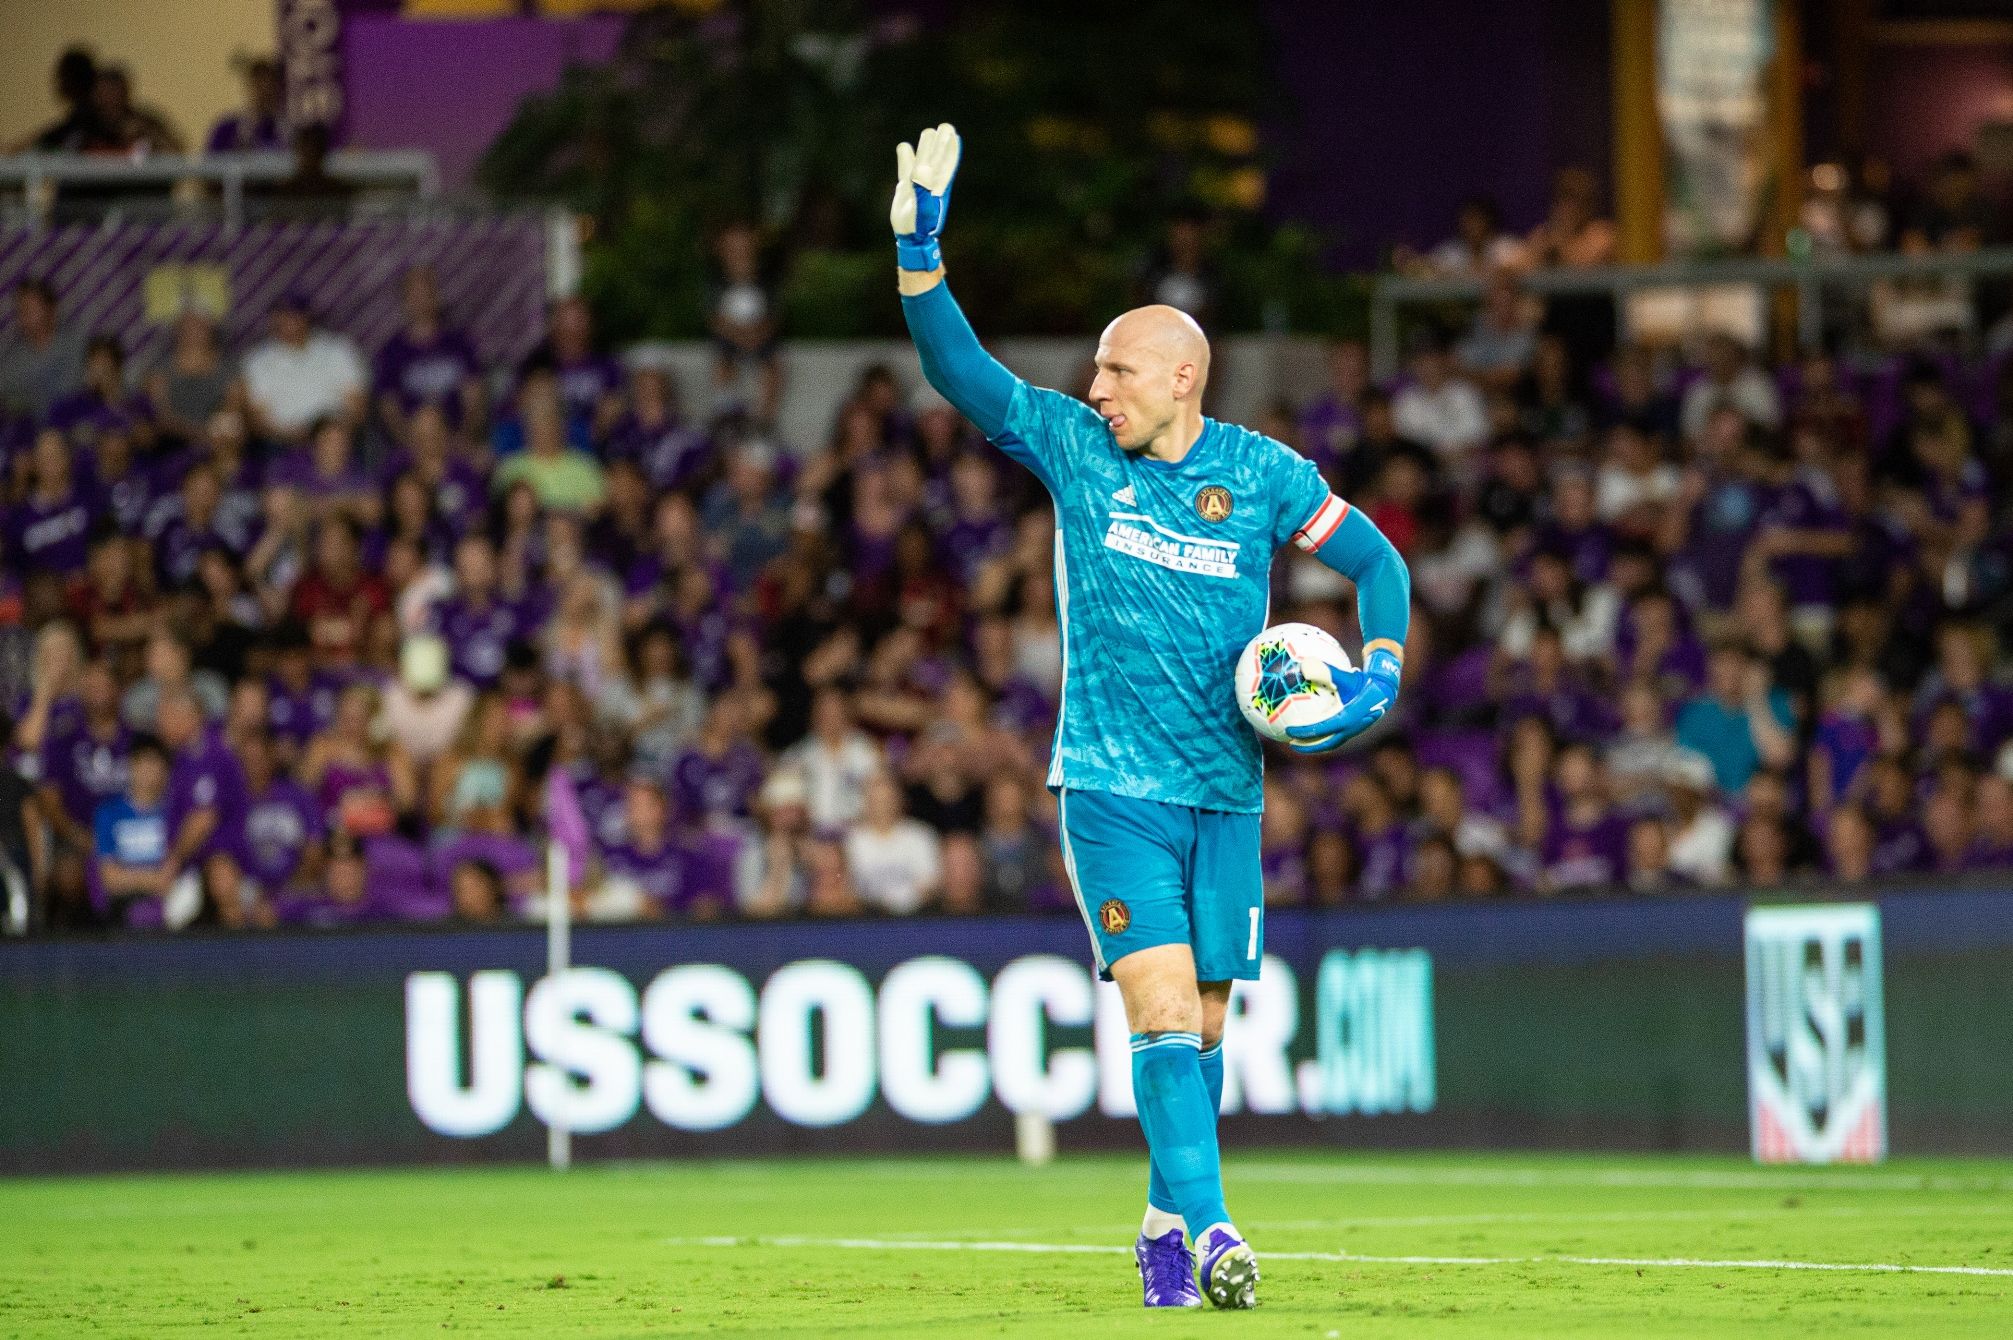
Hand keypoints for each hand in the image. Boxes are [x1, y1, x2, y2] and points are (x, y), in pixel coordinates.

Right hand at [890, 122, 960, 271]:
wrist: (911, 237)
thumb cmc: (921, 225)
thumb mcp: (924, 207)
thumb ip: (923, 188)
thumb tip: (922, 170)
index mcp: (939, 183)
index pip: (946, 160)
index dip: (950, 146)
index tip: (952, 133)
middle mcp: (930, 180)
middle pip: (936, 155)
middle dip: (939, 142)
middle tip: (944, 127)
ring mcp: (918, 182)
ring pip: (922, 158)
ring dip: (925, 146)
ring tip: (928, 132)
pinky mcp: (905, 186)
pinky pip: (905, 166)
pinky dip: (904, 156)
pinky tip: (904, 148)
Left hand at [1283, 647, 1400, 754]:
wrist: (1384, 689)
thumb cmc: (1362, 681)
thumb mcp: (1345, 676)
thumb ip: (1326, 671)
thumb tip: (1304, 666)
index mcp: (1347, 719)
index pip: (1321, 729)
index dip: (1304, 731)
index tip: (1289, 730)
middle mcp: (1351, 729)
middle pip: (1325, 743)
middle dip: (1307, 746)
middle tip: (1291, 743)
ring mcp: (1354, 731)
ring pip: (1331, 743)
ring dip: (1315, 744)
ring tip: (1300, 741)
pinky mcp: (1355, 730)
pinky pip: (1336, 737)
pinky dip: (1324, 737)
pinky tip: (1313, 731)